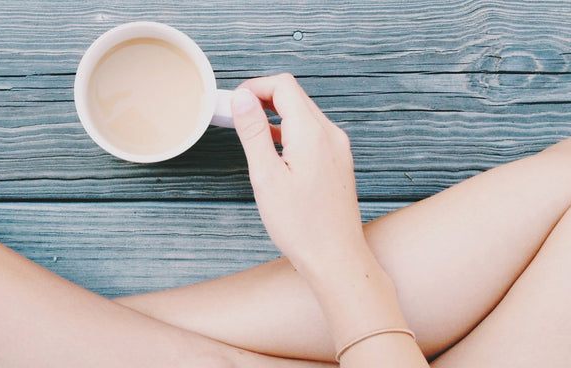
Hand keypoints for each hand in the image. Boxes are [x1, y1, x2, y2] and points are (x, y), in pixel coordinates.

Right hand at [231, 74, 364, 263]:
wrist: (336, 258)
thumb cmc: (301, 225)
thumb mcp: (266, 176)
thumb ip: (254, 133)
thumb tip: (243, 99)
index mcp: (312, 133)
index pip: (283, 86)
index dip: (254, 87)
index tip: (233, 103)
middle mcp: (330, 134)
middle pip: (294, 96)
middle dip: (262, 98)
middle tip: (234, 116)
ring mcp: (337, 148)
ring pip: (303, 114)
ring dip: (274, 114)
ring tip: (248, 131)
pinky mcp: (337, 162)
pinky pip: (311, 133)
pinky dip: (288, 131)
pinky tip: (272, 148)